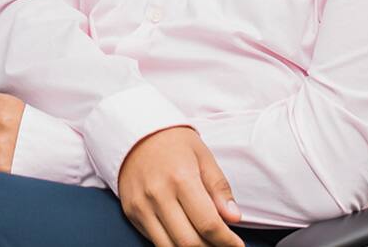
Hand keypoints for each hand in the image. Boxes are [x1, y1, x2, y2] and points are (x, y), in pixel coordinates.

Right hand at [117, 126, 242, 246]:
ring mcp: (142, 206)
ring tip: (205, 243)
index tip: (236, 244)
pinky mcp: (131, 212)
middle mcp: (158, 195)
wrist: (134, 132)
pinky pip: (154, 240)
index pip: (208, 224)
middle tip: (222, 245)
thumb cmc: (173, 142)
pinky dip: (173, 244)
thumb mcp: (203, 157)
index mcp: (181, 178)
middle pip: (189, 242)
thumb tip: (234, 217)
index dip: (226, 241)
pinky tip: (185, 235)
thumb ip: (219, 189)